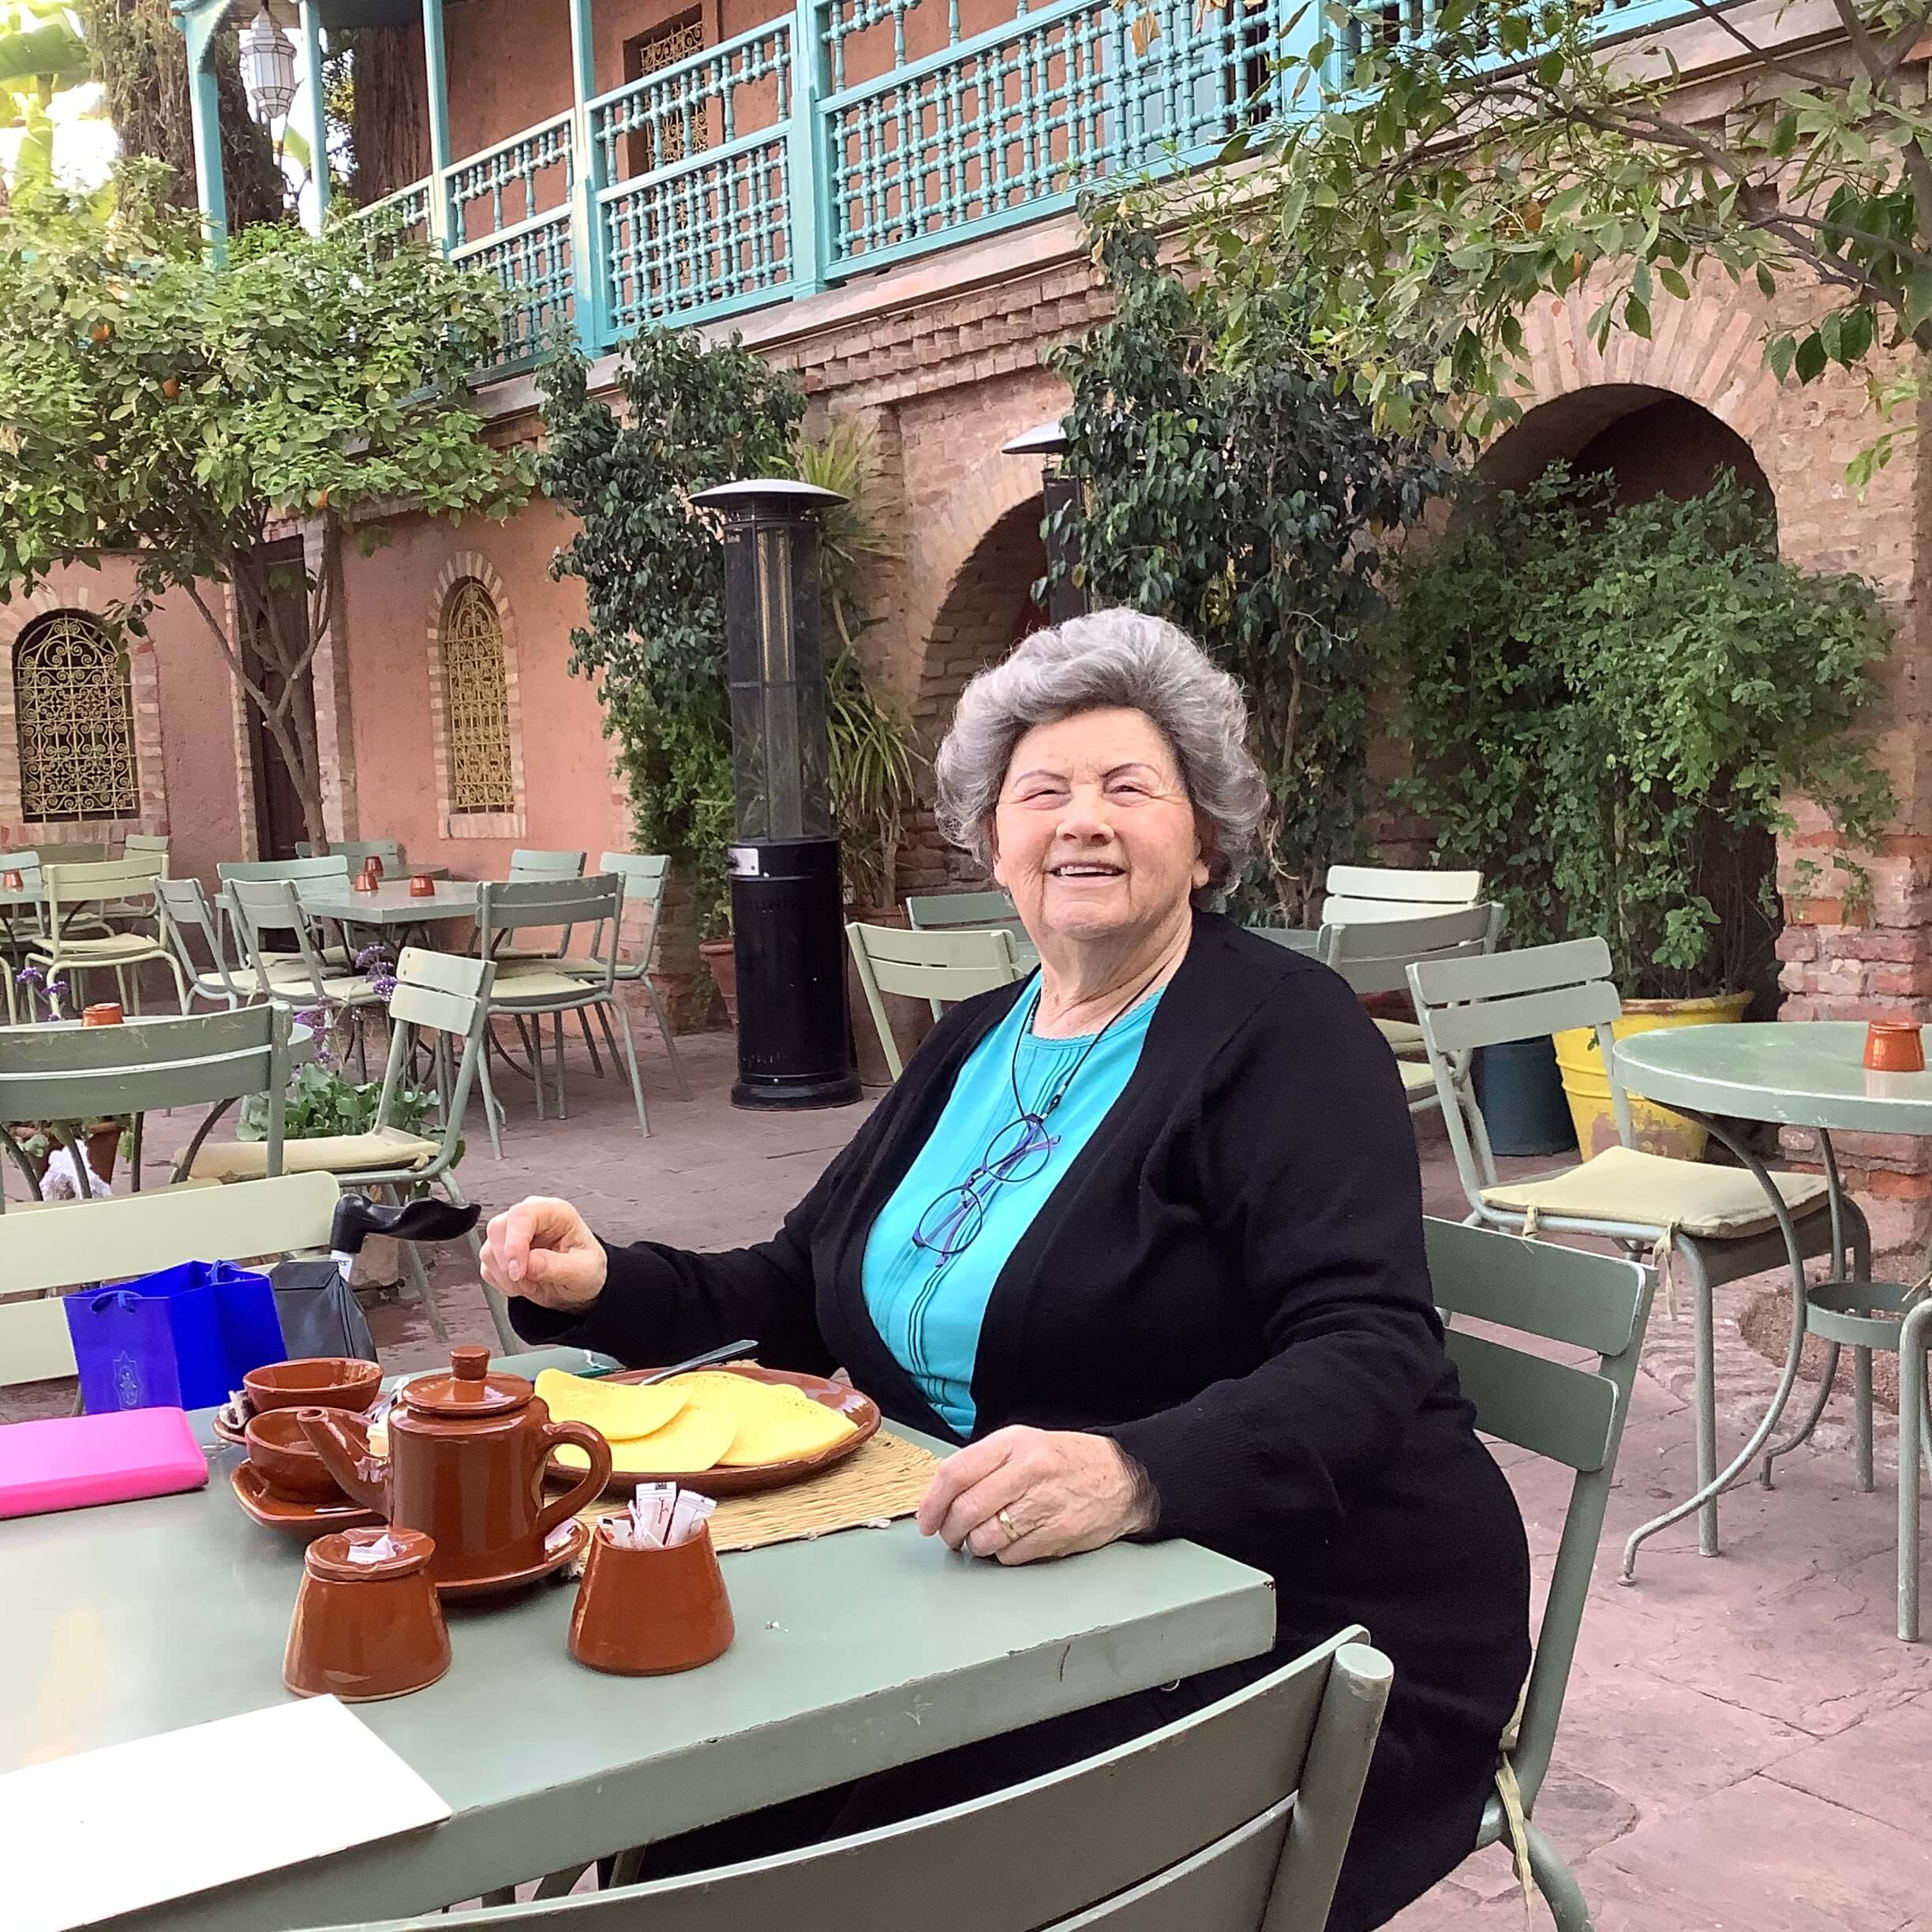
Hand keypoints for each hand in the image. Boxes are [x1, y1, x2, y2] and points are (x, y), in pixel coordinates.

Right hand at [480, 1196, 607, 1311]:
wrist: (579, 1285)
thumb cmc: (586, 1269)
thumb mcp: (582, 1271)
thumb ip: (557, 1265)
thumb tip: (530, 1262)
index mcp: (555, 1212)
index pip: (522, 1214)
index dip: (515, 1242)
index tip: (518, 1270)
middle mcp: (531, 1218)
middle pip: (498, 1228)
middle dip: (508, 1262)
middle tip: (526, 1281)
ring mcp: (513, 1234)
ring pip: (488, 1249)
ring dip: (505, 1276)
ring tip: (530, 1284)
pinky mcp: (501, 1252)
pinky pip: (486, 1267)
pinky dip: (500, 1282)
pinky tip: (521, 1285)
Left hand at [915, 1426, 1157, 1564]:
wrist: (1122, 1477)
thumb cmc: (1066, 1461)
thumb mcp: (1024, 1444)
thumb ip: (984, 1463)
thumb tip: (942, 1495)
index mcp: (1013, 1444)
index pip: (955, 1472)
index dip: (932, 1502)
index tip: (926, 1520)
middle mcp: (1026, 1471)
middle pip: (966, 1510)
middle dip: (950, 1531)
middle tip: (950, 1536)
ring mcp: (1043, 1504)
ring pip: (985, 1537)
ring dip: (975, 1546)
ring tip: (980, 1540)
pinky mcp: (1056, 1534)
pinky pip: (1011, 1555)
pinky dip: (1003, 1555)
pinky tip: (1011, 1543)